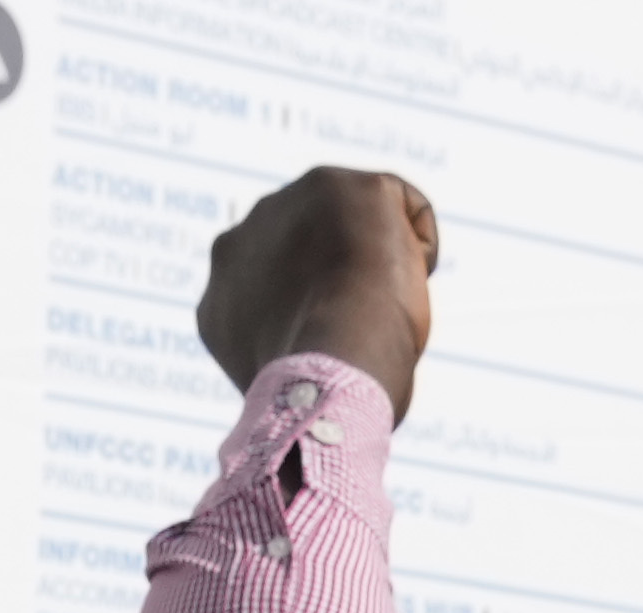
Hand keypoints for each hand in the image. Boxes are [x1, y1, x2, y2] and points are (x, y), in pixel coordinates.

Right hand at [197, 164, 439, 409]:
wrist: (333, 362)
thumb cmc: (316, 397)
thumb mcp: (278, 377)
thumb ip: (284, 349)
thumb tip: (309, 376)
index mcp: (223, 284)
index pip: (276, 281)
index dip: (315, 308)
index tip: (338, 340)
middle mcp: (242, 233)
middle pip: (311, 243)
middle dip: (339, 271)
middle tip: (365, 320)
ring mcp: (288, 203)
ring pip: (354, 221)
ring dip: (377, 255)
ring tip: (386, 305)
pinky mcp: (340, 186)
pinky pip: (402, 206)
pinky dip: (419, 244)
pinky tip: (411, 280)